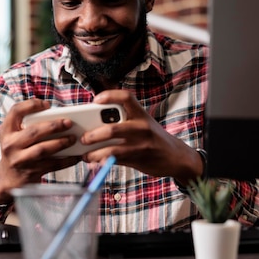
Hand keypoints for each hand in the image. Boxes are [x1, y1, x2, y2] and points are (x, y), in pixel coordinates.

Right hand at [0, 99, 80, 203]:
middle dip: (53, 126)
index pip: (16, 111)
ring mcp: (20, 160)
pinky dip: (66, 160)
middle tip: (69, 122)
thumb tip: (57, 117)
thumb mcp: (15, 135)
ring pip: (42, 149)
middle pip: (33, 132)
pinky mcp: (31, 172)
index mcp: (6, 131)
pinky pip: (52, 165)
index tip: (46, 104)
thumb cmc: (17, 150)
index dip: (31, 105)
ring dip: (60, 143)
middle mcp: (10, 145)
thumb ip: (28, 125)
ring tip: (73, 138)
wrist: (8, 178)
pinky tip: (76, 155)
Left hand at [81, 90, 202, 185]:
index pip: (126, 97)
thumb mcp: (143, 124)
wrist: (176, 157)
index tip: (95, 100)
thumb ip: (124, 121)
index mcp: (141, 114)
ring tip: (84, 155)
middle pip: (112, 128)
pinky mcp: (139, 159)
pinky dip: (102, 161)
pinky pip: (116, 160)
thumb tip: (93, 124)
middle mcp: (142, 127)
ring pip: (112, 148)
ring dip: (94, 152)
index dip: (109, 96)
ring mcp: (141, 144)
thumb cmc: (153, 139)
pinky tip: (94, 162)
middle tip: (82, 138)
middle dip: (93, 134)